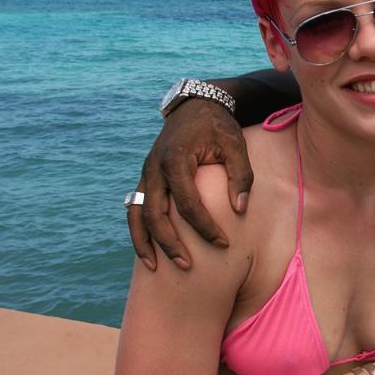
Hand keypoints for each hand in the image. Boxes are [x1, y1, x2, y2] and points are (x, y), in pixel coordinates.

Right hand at [128, 99, 252, 270]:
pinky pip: (134, 208)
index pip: (187, 203)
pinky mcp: (145, 178)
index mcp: (176, 159)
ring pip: (136, 214)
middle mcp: (154, 168)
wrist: (196, 106)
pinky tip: (148, 251)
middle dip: (170, 243)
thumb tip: (239, 210)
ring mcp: (146, 173)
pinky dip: (138, 231)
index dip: (204, 226)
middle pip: (155, 214)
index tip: (223, 243)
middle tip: (188, 266)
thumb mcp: (236, 146)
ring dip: (145, 242)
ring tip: (155, 268)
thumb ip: (240, 177)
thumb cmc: (219, 127)